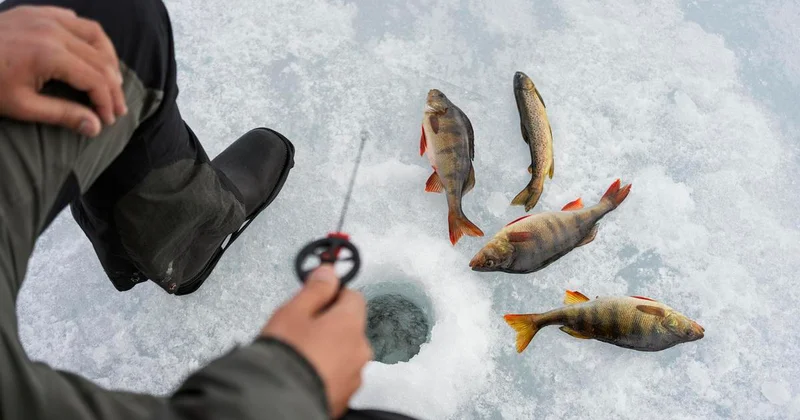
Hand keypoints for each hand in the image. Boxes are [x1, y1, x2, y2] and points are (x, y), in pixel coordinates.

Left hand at [0, 6, 126, 136]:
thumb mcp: (21, 106)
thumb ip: (62, 114)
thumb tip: (94, 127)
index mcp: (50, 54)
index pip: (95, 79)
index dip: (107, 102)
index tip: (108, 121)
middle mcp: (54, 30)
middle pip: (100, 59)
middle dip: (113, 86)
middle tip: (117, 108)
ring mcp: (45, 16)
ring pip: (95, 34)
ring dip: (108, 59)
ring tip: (111, 81)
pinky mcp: (35, 11)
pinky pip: (74, 20)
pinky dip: (88, 37)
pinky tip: (89, 54)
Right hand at [262, 266, 371, 417]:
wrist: (277, 402)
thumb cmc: (285, 356)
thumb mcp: (294, 311)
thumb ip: (316, 288)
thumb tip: (329, 273)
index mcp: (351, 324)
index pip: (354, 296)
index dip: (333, 294)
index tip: (315, 297)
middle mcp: (360, 349)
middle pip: (349, 325)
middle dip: (329, 323)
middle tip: (300, 328)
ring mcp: (355, 375)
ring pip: (344, 351)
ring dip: (328, 348)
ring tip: (299, 353)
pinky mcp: (345, 396)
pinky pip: (339, 374)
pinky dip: (326, 370)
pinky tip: (304, 370)